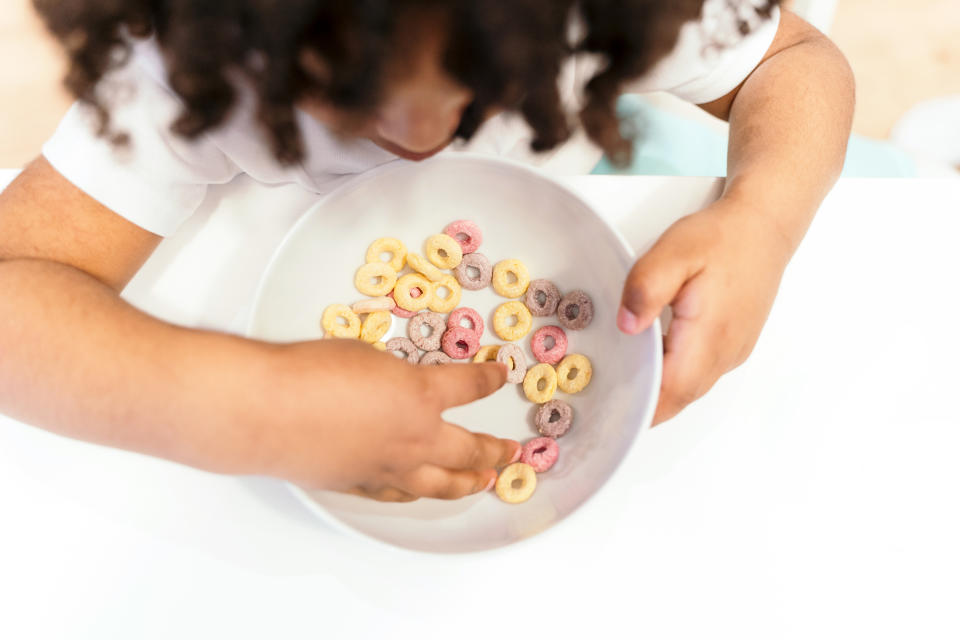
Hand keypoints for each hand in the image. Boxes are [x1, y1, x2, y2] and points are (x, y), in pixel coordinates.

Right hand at [250, 338, 519, 500]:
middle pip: (470, 451)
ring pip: (441, 484)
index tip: (499, 375)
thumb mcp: (364, 355)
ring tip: (483, 484)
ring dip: (467, 483)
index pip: (470, 387)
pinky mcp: (359, 484)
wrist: (268, 411)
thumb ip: (390, 374)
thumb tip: (392, 385)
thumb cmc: (312, 372)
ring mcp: (388, 468)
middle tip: (510, 451)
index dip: (488, 379)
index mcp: (422, 396)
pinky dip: (416, 492)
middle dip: (495, 450)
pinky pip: (398, 493)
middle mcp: (415, 439)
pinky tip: (419, 493)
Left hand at [616, 197, 791, 424]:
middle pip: (679, 398)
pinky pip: (700, 375)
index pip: (671, 392)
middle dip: (645, 405)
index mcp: (709, 336)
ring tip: (624, 381)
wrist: (764, 228)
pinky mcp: (734, 347)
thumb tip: (627, 326)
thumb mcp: (674, 251)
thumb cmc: (721, 238)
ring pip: (690, 390)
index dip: (641, 407)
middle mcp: (725, 354)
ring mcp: (732, 354)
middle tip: (607, 399)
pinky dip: (675, 376)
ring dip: (660, 391)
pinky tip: (653, 357)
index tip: (611, 411)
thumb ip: (647, 289)